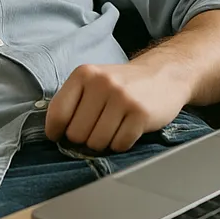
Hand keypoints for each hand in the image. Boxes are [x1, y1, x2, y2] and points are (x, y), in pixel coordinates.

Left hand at [44, 61, 191, 153]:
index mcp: (84, 74)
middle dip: (85, 138)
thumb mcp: (94, 81)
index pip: (58, 113)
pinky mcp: (141, 113)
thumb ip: (73, 101)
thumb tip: (54, 133)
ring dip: (104, 142)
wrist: (165, 75)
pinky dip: (122, 143)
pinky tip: (128, 129)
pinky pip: (119, 145)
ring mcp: (123, 98)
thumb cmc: (123, 85)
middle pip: (76, 133)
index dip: (56, 131)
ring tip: (114, 127)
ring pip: (97, 142)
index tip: (60, 136)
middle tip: (98, 127)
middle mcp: (102, 83)